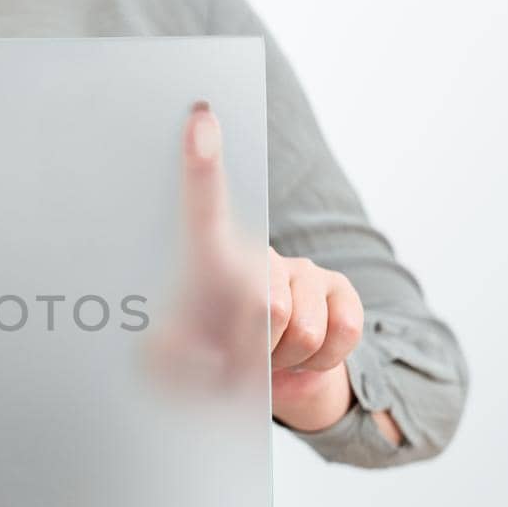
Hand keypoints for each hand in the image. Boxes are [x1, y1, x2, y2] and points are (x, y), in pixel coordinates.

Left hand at [156, 102, 400, 439]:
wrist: (250, 388)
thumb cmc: (199, 364)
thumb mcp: (166, 368)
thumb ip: (175, 354)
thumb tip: (218, 334)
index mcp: (208, 259)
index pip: (202, 207)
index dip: (201, 164)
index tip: (198, 119)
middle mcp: (257, 253)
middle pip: (263, 306)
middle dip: (251, 352)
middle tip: (233, 360)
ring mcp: (302, 269)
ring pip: (303, 328)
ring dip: (282, 361)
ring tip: (263, 358)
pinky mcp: (341, 292)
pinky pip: (341, 333)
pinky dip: (318, 364)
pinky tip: (296, 360)